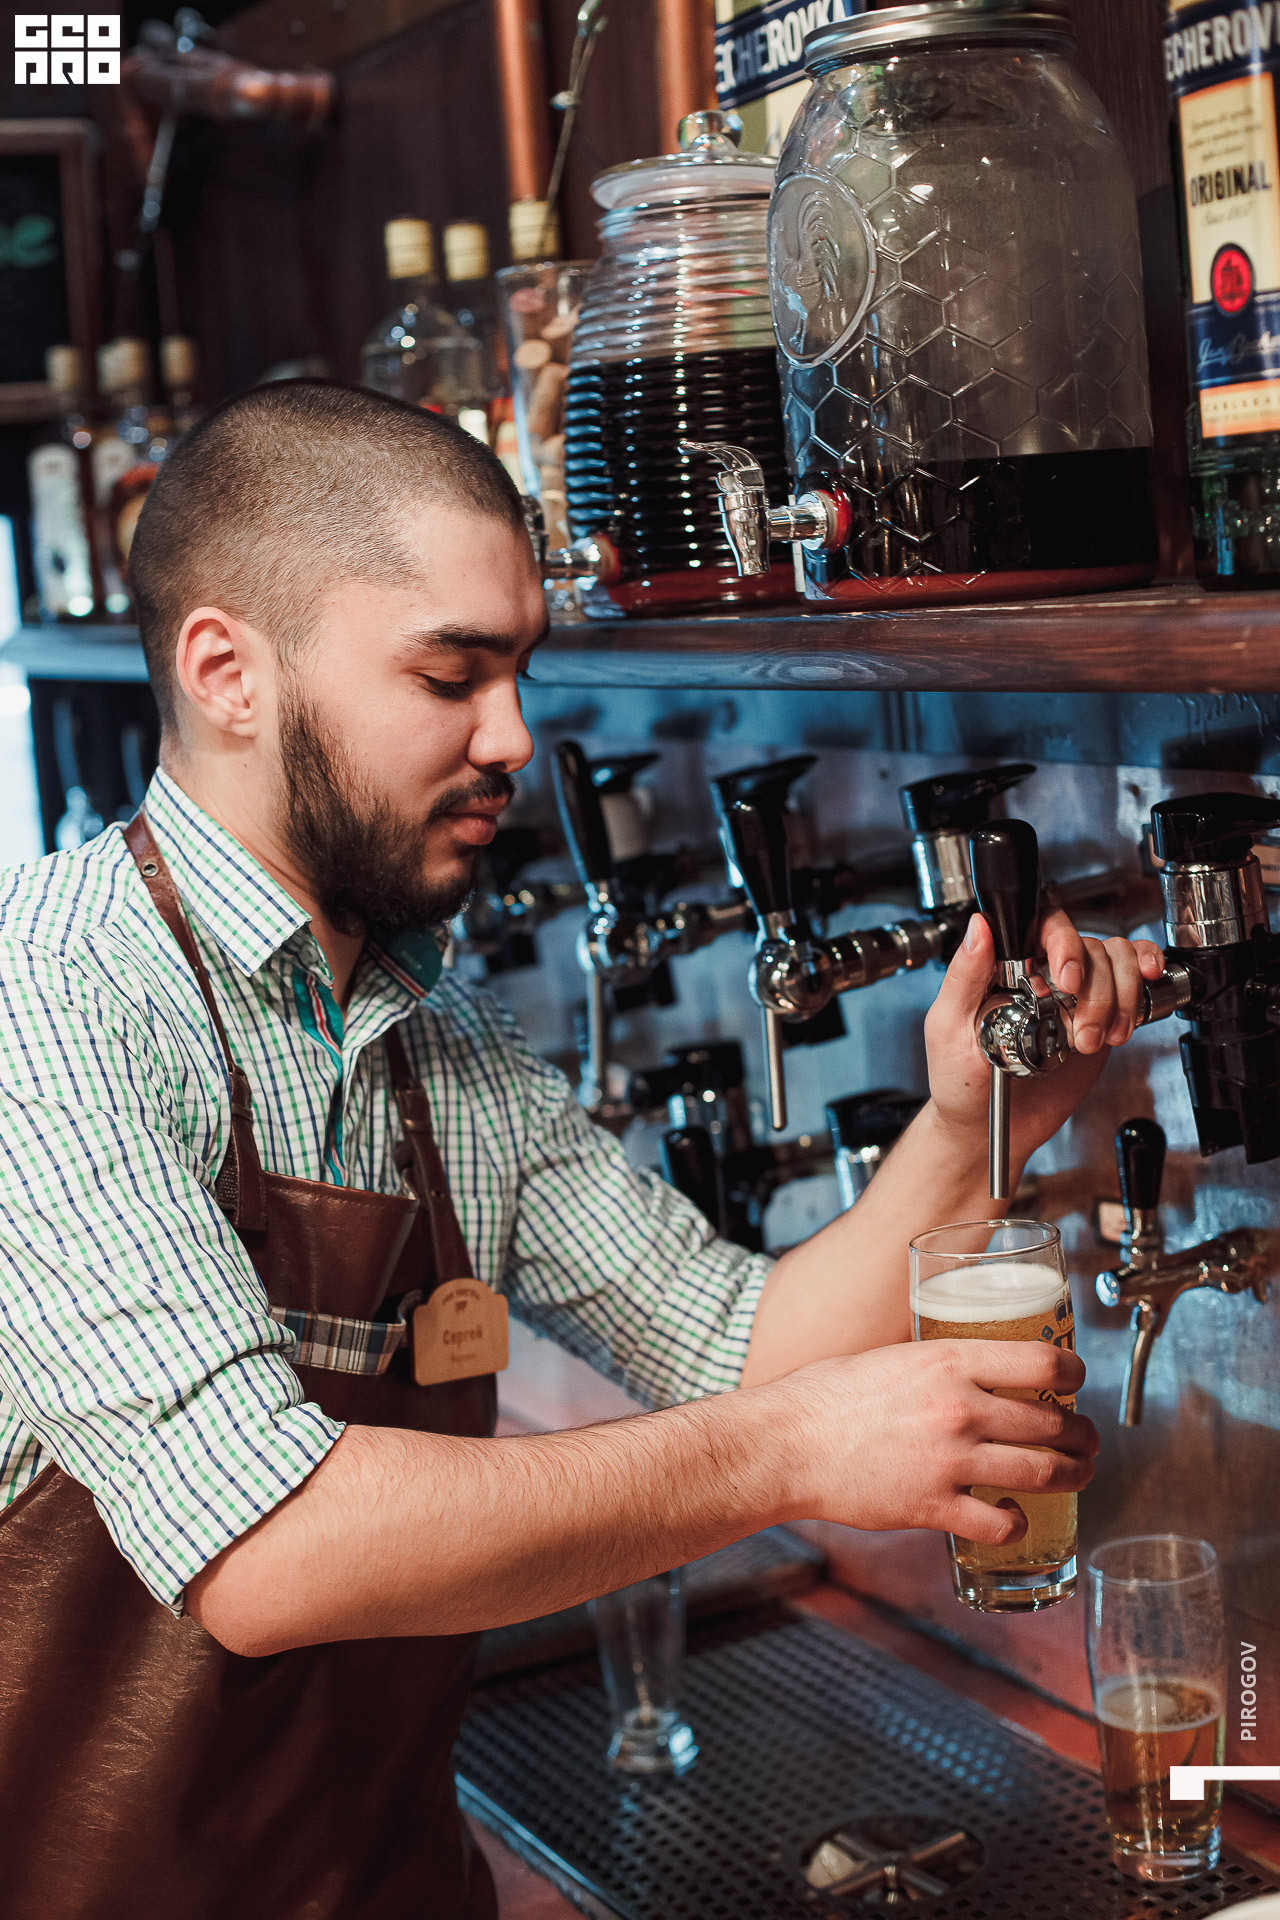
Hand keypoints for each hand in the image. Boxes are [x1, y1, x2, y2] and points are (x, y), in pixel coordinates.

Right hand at [779, 1339, 1097, 1541]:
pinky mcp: (933, 1506)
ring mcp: (949, 1461)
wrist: (786, 1444)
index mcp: (949, 1362)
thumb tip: (976, 1372)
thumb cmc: (826, 1398)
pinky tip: (1015, 1517)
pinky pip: (1001, 1523)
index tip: (1077, 1383)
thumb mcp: (893, 1357)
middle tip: (1085, 1440)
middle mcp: (959, 1409)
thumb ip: (941, 1366)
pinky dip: (1018, 1524)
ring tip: (1075, 1476)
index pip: (1044, 1364)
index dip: (1075, 1375)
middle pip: (1055, 1424)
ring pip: (1044, 1473)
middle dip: (1083, 1435)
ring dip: (1072, 1477)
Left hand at [922, 908, 1165, 1167]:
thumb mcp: (949, 1028)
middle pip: (1087, 944)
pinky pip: (1129, 985)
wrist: (988, 1131)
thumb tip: (979, 928)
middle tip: (1079, 1029)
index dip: (1063, 943)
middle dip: (1094, 986)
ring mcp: (1071, 996)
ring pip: (1114, 961)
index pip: (1041, 925)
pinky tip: (1127, 1015)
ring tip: (1092, 1040)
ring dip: (1116, 999)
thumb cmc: (959, 1083)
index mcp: (1002, 967)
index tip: (1067, 980)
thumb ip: (965, 975)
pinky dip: (1138, 992)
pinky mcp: (1095, 1018)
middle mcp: (1039, 974)